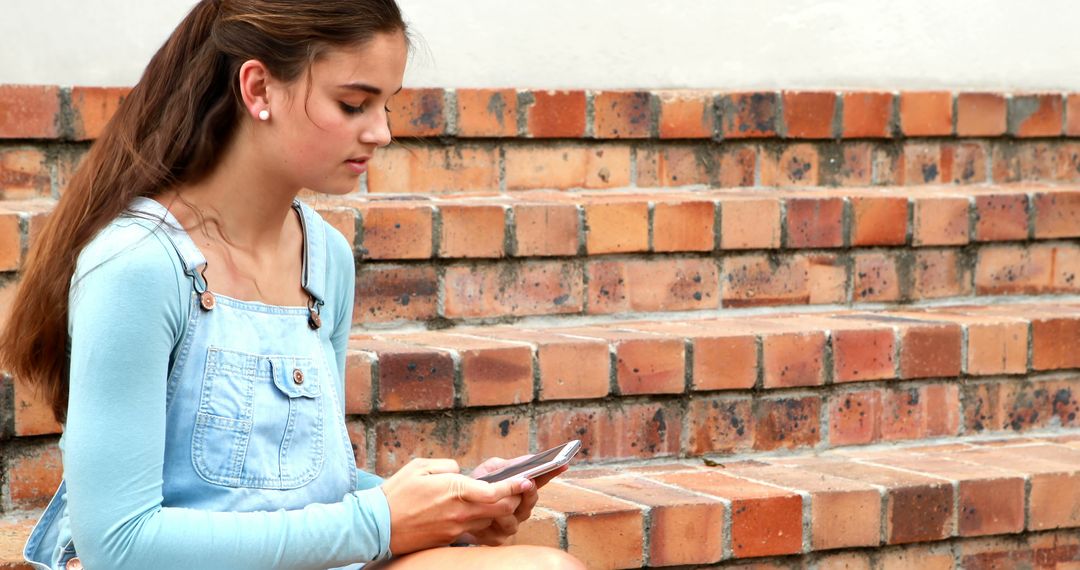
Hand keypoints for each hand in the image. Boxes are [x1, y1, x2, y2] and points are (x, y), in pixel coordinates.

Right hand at [379, 458, 525, 554]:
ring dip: (498, 511)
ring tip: (498, 499)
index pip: (495, 491)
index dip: (515, 486)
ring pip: (490, 521)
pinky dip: (481, 521)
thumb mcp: (420, 466)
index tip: (526, 479)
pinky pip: (474, 530)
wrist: (376, 526)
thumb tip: (462, 472)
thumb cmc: (396, 493)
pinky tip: (475, 512)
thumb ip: (447, 465)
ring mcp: (456, 528)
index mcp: (454, 490)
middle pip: (501, 510)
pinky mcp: (449, 539)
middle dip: (514, 499)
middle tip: (517, 489)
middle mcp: (459, 512)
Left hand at [458, 456, 568, 545]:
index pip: (541, 480)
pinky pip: (502, 531)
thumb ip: (508, 465)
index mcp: (521, 490)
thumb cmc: (475, 485)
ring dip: (509, 506)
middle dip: (529, 491)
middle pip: (532, 500)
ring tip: (502, 498)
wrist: (455, 505)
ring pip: (518, 516)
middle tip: (528, 481)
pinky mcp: (497, 538)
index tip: (562, 463)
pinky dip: (495, 522)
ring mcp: (511, 523)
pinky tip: (489, 517)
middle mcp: (520, 508)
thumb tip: (529, 459)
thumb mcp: (490, 470)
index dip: (553, 472)